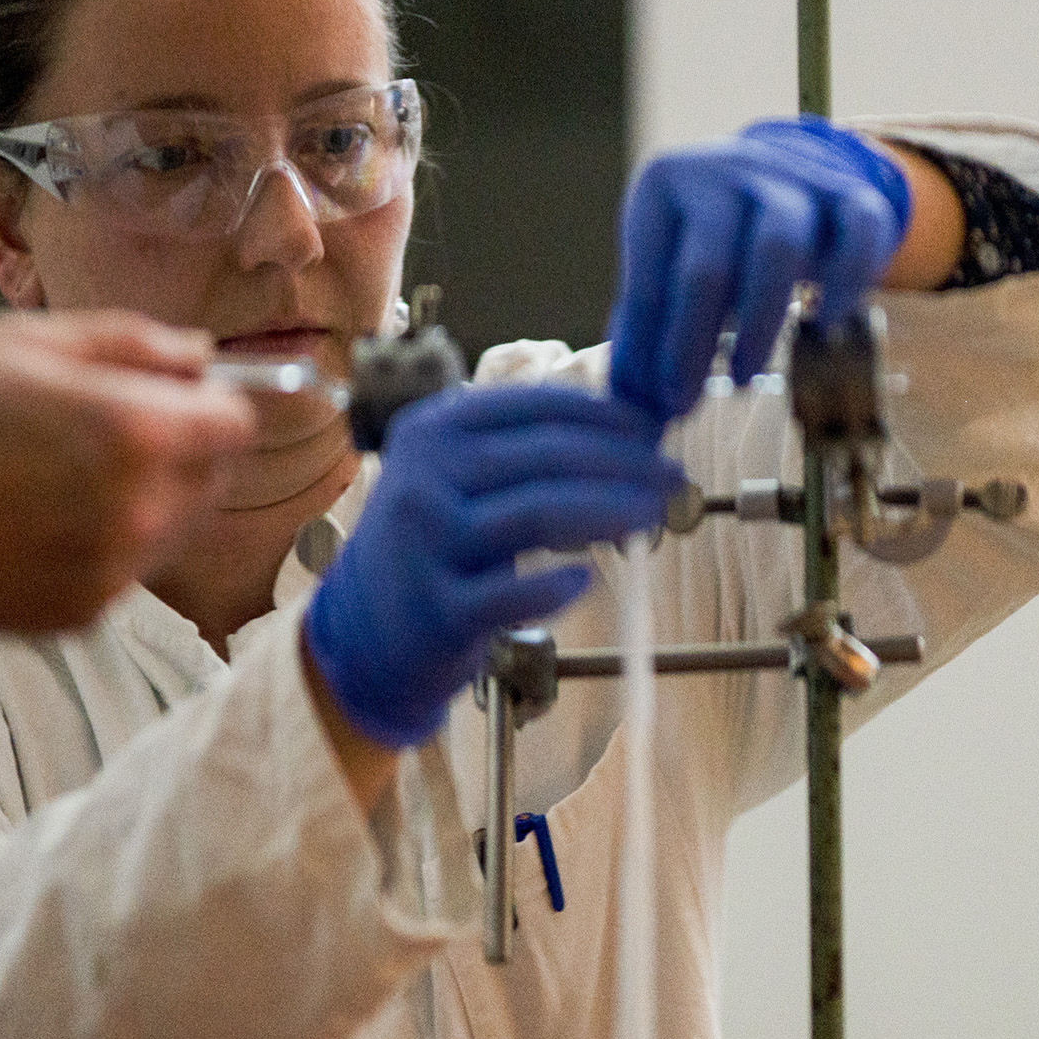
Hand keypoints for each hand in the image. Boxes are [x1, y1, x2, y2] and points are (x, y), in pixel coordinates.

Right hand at [0, 310, 255, 634]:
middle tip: (100, 426)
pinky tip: (30, 518)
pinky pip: (124, 571)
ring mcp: (110, 573)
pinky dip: (100, 544)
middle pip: (214, 479)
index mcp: (134, 433)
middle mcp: (137, 512)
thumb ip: (132, 345)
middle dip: (181, 448)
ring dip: (144, 499)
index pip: (237, 424)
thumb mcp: (25, 342)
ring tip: (54, 473)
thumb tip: (199, 358)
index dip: (211, 402)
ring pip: (173, 529)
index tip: (176, 393)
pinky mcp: (79, 617)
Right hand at [302, 385, 681, 749]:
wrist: (364, 632)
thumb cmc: (435, 546)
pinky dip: (560, 587)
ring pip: (538, 515)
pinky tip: (587, 581)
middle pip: (546, 458)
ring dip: (611, 512)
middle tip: (673, 475)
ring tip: (653, 516)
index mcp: (432, 430)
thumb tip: (632, 429)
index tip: (654, 429)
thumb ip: (523, 449)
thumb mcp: (455, 477)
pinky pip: (516, 593)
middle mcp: (423, 478)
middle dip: (624, 463)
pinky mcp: (439, 610)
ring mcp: (426, 544)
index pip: (533, 407)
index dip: (605, 415)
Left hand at [606, 116, 910, 421]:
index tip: (662, 402)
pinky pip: (859, 229)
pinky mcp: (850, 190)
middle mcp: (726, 170)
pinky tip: (825, 321)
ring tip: (744, 376)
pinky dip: (847, 278)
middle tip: (688, 403)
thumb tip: (634, 401)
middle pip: (710, 265)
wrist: (778, 170)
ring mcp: (792, 175)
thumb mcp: (664, 259)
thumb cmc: (707, 232)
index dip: (653, 348)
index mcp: (666, 182)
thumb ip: (646, 324)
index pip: (652, 276)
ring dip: (760, 322)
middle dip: (694, 344)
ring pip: (780, 246)